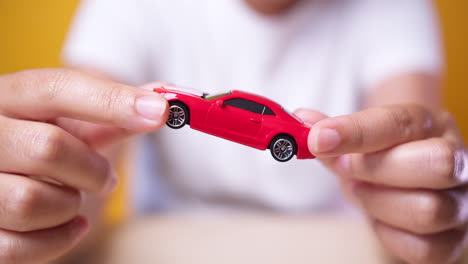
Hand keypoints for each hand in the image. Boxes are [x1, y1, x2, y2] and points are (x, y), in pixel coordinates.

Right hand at [0, 68, 167, 262]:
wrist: (0, 172)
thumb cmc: (38, 142)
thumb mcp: (67, 123)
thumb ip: (109, 113)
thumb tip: (162, 101)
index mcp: (7, 98)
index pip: (56, 88)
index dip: (113, 101)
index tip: (160, 112)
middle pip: (49, 148)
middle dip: (93, 170)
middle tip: (105, 178)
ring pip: (31, 201)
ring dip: (70, 205)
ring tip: (73, 197)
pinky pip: (18, 245)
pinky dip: (58, 239)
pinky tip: (70, 225)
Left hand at [296, 105, 467, 263]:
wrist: (404, 181)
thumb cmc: (380, 158)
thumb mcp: (356, 139)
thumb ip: (330, 131)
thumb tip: (304, 120)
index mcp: (430, 126)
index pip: (400, 123)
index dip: (356, 132)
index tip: (319, 139)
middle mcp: (457, 162)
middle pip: (435, 164)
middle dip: (376, 170)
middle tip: (348, 169)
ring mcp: (459, 204)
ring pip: (427, 210)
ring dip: (378, 203)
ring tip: (361, 190)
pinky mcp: (452, 241)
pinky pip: (423, 248)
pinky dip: (388, 234)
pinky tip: (378, 217)